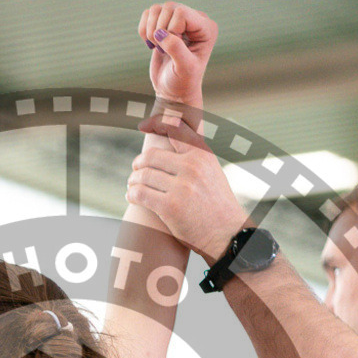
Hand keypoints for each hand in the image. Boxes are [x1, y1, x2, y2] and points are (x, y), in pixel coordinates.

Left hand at [127, 118, 248, 259]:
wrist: (226, 234)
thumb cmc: (216, 204)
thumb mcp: (211, 171)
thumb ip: (193, 155)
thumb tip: (171, 134)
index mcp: (202, 154)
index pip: (173, 128)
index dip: (155, 123)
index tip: (143, 126)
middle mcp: (192, 167)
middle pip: (150, 156)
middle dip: (138, 163)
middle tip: (135, 170)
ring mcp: (181, 187)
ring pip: (143, 176)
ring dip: (133, 181)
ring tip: (131, 186)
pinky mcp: (170, 207)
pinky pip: (140, 194)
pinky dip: (132, 194)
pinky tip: (131, 197)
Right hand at [138, 2, 217, 106]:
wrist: (173, 91)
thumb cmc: (183, 82)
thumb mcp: (185, 68)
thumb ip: (176, 49)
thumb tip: (160, 33)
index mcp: (206, 28)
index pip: (181, 13)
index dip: (171, 30)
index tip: (173, 50)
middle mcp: (194, 19)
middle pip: (169, 7)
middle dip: (160, 30)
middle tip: (164, 50)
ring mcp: (178, 20)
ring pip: (156, 9)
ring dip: (151, 30)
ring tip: (158, 47)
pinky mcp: (164, 24)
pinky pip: (148, 14)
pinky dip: (144, 29)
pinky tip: (151, 44)